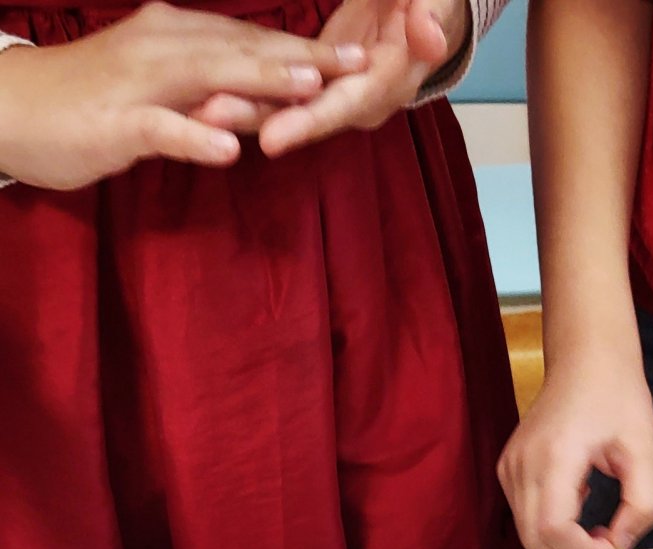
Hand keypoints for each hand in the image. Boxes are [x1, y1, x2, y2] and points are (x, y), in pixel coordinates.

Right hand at [0, 2, 366, 188]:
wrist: (14, 108)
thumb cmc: (89, 103)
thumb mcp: (158, 93)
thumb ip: (206, 97)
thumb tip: (256, 110)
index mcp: (176, 37)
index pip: (251, 40)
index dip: (304, 48)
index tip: (355, 55)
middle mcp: (162, 47)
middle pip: (244, 49)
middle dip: (304, 58)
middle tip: (359, 64)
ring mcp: (139, 83)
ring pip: (210, 77)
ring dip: (264, 82)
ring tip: (314, 90)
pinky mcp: (116, 122)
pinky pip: (161, 128)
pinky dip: (196, 135)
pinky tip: (231, 147)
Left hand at [194, 0, 468, 155]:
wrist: (427, 6)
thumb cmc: (433, 3)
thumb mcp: (438, 4)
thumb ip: (432, 20)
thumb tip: (426, 33)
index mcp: (388, 84)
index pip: (344, 107)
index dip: (307, 121)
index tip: (271, 137)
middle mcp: (358, 101)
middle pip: (303, 115)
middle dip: (257, 118)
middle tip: (209, 118)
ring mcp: (335, 94)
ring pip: (284, 106)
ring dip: (240, 108)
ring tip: (195, 109)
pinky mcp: (315, 82)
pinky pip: (277, 91)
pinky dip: (245, 90)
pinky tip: (205, 91)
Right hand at [498, 353, 652, 548]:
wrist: (585, 359)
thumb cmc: (618, 397)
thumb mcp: (647, 451)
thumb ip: (643, 505)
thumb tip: (622, 546)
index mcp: (555, 456)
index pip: (553, 529)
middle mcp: (521, 466)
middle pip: (535, 542)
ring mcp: (509, 469)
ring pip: (527, 536)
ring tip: (601, 546)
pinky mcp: (508, 471)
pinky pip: (526, 518)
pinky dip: (553, 534)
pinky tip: (581, 520)